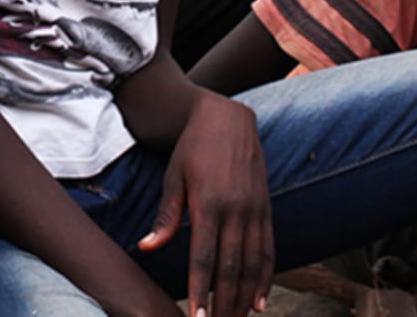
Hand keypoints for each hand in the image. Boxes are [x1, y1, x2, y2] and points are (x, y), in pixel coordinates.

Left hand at [138, 93, 271, 316]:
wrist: (228, 119)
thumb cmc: (192, 148)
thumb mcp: (173, 177)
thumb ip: (166, 216)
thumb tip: (147, 247)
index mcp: (209, 204)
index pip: (204, 258)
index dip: (200, 290)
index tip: (196, 316)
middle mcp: (237, 212)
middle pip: (231, 268)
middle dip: (224, 303)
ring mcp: (256, 212)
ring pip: (253, 264)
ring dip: (246, 297)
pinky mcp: (267, 210)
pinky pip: (269, 250)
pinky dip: (266, 278)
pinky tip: (261, 300)